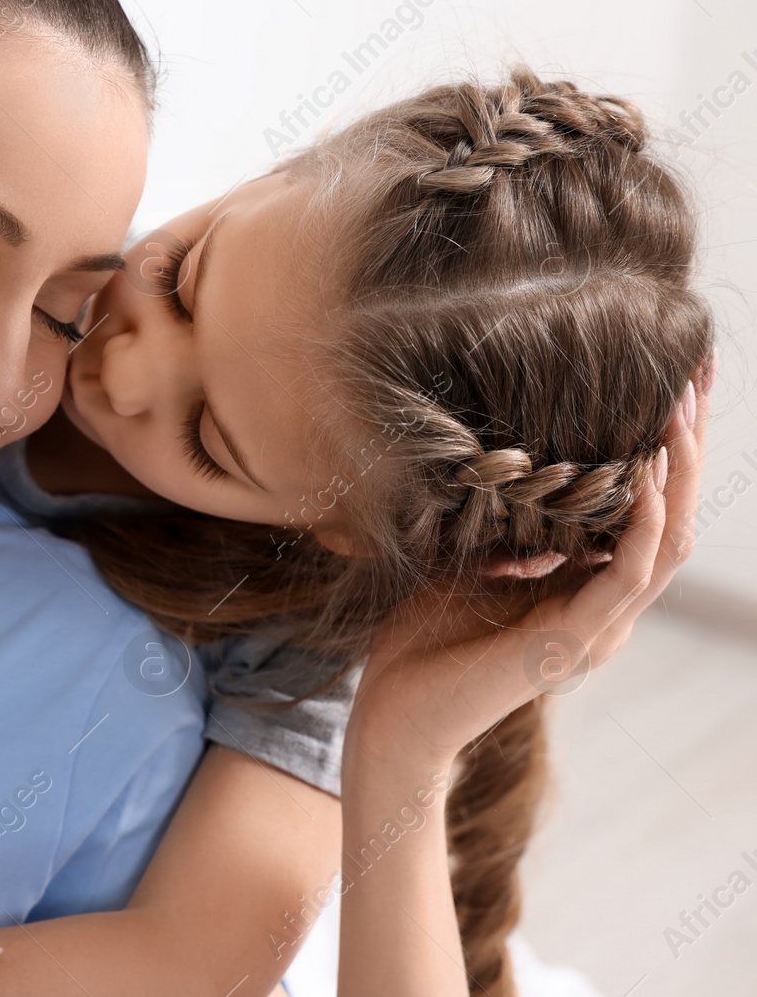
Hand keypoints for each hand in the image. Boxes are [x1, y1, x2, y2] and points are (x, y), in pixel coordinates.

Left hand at [351, 377, 707, 765]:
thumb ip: (511, 524)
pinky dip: (643, 524)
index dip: (668, 452)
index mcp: (588, 591)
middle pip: (675, 517)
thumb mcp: (473, 561)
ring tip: (680, 410)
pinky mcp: (575, 641)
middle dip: (689, 447)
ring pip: (668, 542)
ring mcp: (599, 629)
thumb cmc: (423, 638)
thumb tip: (519, 463)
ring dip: (679, 474)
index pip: (650, 513)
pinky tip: (644, 476)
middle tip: (696, 378)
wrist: (394, 711)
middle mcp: (607, 610)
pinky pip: (630, 575)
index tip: (672, 384)